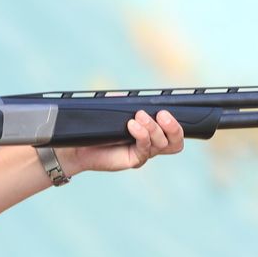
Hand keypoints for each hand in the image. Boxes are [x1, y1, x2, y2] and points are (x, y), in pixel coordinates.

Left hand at [61, 109, 184, 175]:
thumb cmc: (97, 129)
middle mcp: (150, 144)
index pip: (173, 131)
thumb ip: (124, 103)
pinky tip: (132, 125)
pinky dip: (141, 134)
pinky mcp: (134, 160)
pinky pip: (145, 148)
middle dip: (173, 128)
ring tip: (139, 116)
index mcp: (151, 132)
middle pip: (175, 142)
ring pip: (161, 144)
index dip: (177, 122)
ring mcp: (143, 153)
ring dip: (153, 127)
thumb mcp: (114, 112)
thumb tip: (129, 96)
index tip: (167, 109)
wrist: (80, 148)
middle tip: (162, 114)